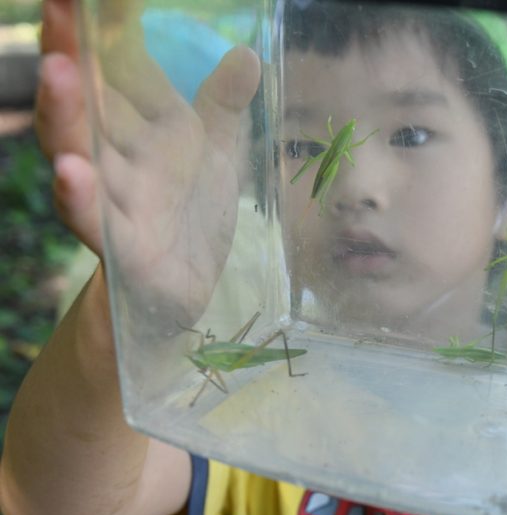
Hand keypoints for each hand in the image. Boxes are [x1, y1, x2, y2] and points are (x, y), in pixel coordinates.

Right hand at [35, 0, 259, 325]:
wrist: (182, 291)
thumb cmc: (190, 216)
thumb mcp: (217, 155)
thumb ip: (224, 107)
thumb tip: (245, 53)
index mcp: (142, 125)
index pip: (117, 66)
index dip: (105, 26)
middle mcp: (117, 153)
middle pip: (86, 98)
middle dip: (68, 52)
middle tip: (57, 4)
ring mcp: (113, 197)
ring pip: (78, 151)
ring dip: (65, 114)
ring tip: (59, 71)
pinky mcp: (118, 245)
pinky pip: (92, 220)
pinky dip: (79, 197)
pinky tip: (72, 171)